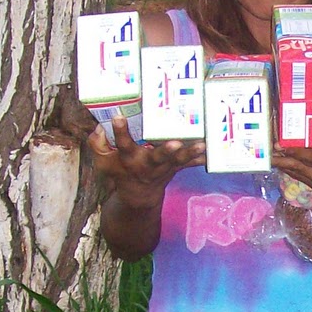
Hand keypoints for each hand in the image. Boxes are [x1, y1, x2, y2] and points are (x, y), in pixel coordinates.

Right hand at [88, 116, 204, 210]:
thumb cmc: (120, 172)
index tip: (118, 117)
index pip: (122, 144)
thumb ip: (98, 144)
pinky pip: (190, 163)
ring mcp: (164, 167)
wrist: (138, 194)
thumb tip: (100, 127)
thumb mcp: (103, 161)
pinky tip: (213, 151)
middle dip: (166, 151)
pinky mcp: (175, 167)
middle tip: (174, 144)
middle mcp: (148, 163)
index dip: (120, 131)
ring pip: (179, 160)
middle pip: (157, 157)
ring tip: (201, 145)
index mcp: (129, 159)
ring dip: (190, 153)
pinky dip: (201, 158)